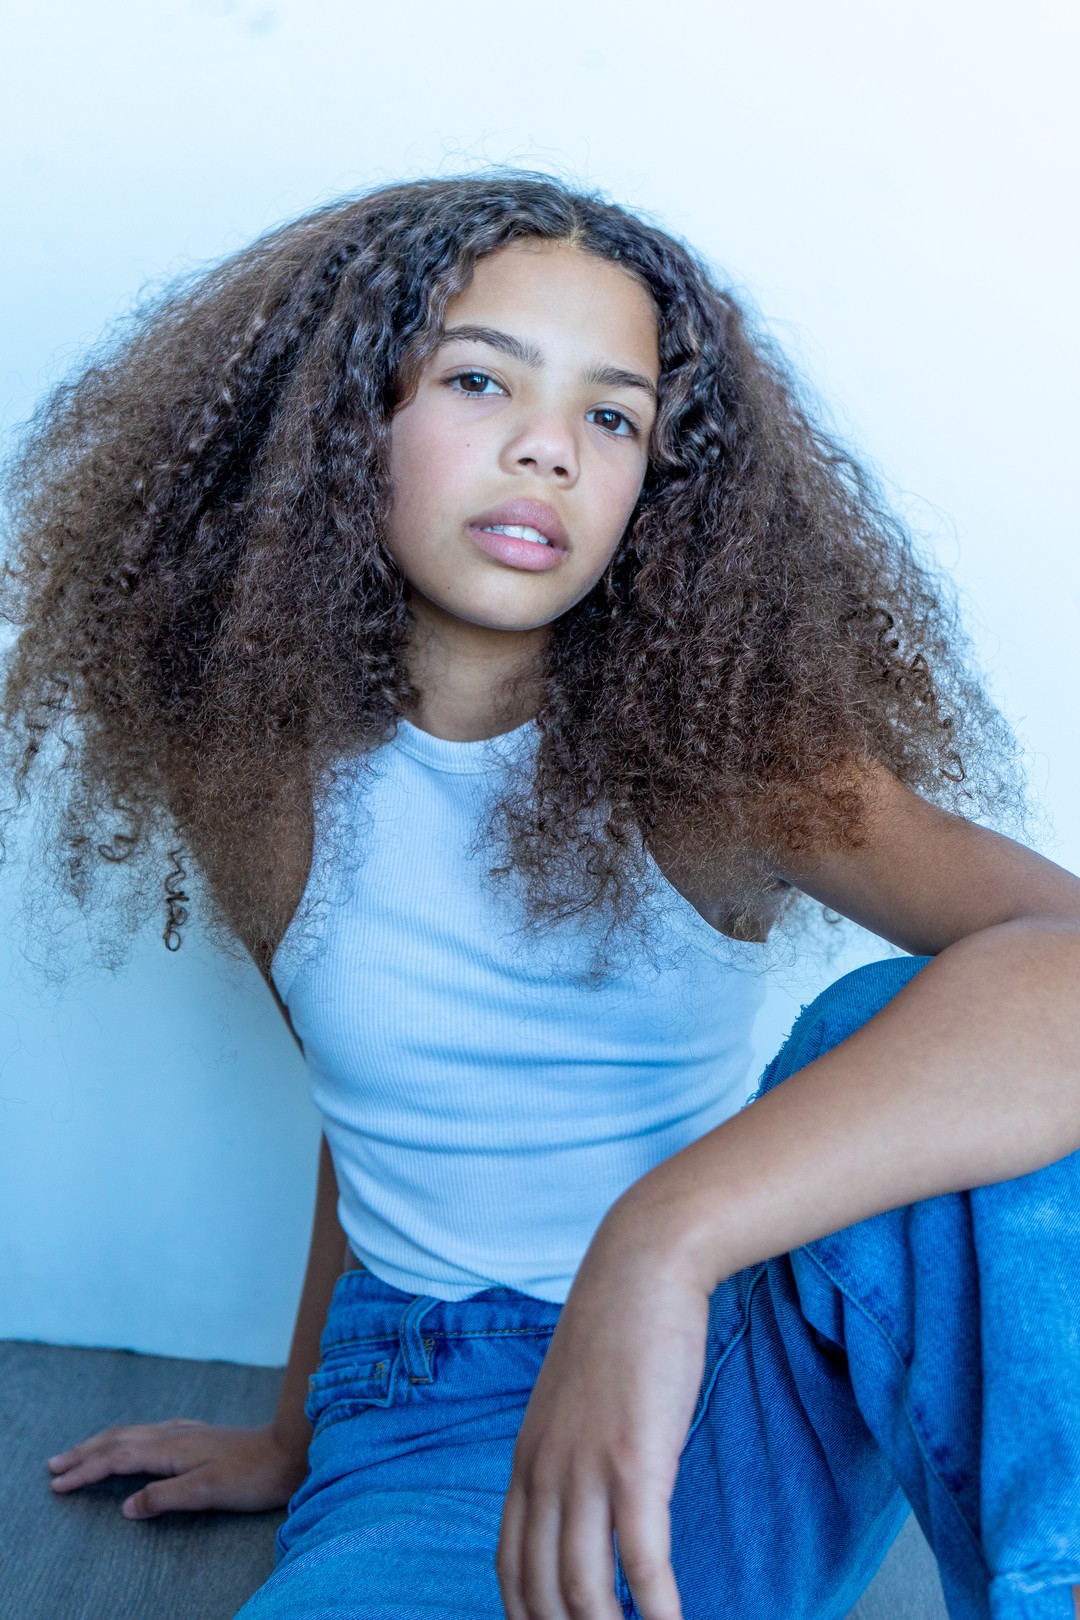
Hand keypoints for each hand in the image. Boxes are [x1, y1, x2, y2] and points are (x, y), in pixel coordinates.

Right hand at [46, 1419, 307, 1517]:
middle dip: (84, 1452)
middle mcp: (174, 1434)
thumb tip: (126, 1506)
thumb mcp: (207, 1492)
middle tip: (54, 1466)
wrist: (290, 1450)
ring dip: (102, 1443)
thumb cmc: (252, 1475)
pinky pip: (149, 1433)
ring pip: (133, 1434)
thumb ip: (164, 1497)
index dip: (85, 1471)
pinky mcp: (198, 1435)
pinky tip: (132, 1442)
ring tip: (81, 1452)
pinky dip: (127, 1439)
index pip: (116, 1458)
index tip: (58, 1483)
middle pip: (118, 1440)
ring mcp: (187, 1432)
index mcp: (171, 1448)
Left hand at [497, 1198, 713, 1619]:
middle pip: (540, 1594)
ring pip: (584, 1594)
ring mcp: (586, 1472)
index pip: (510, 1571)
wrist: (640, 1270)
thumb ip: (568, 1453)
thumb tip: (583, 1499)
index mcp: (526, 1462)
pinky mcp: (636, 1466)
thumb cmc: (618, 1333)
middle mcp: (545, 1475)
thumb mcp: (573, 1401)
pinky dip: (658, 1611)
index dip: (527, 1619)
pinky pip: (642, 1565)